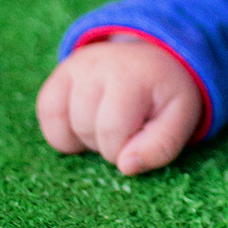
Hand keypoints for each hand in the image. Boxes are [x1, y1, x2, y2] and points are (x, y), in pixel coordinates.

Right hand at [36, 40, 203, 174]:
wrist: (153, 61)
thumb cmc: (165, 96)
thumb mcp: (180, 119)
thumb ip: (161, 146)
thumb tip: (126, 166)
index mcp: (134, 76)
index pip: (111, 131)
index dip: (123, 149)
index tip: (139, 139)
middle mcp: (100, 64)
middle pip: (86, 128)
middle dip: (106, 143)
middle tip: (127, 127)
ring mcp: (76, 66)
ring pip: (63, 123)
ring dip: (86, 137)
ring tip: (109, 123)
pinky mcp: (61, 73)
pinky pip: (47, 112)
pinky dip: (61, 131)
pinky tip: (84, 126)